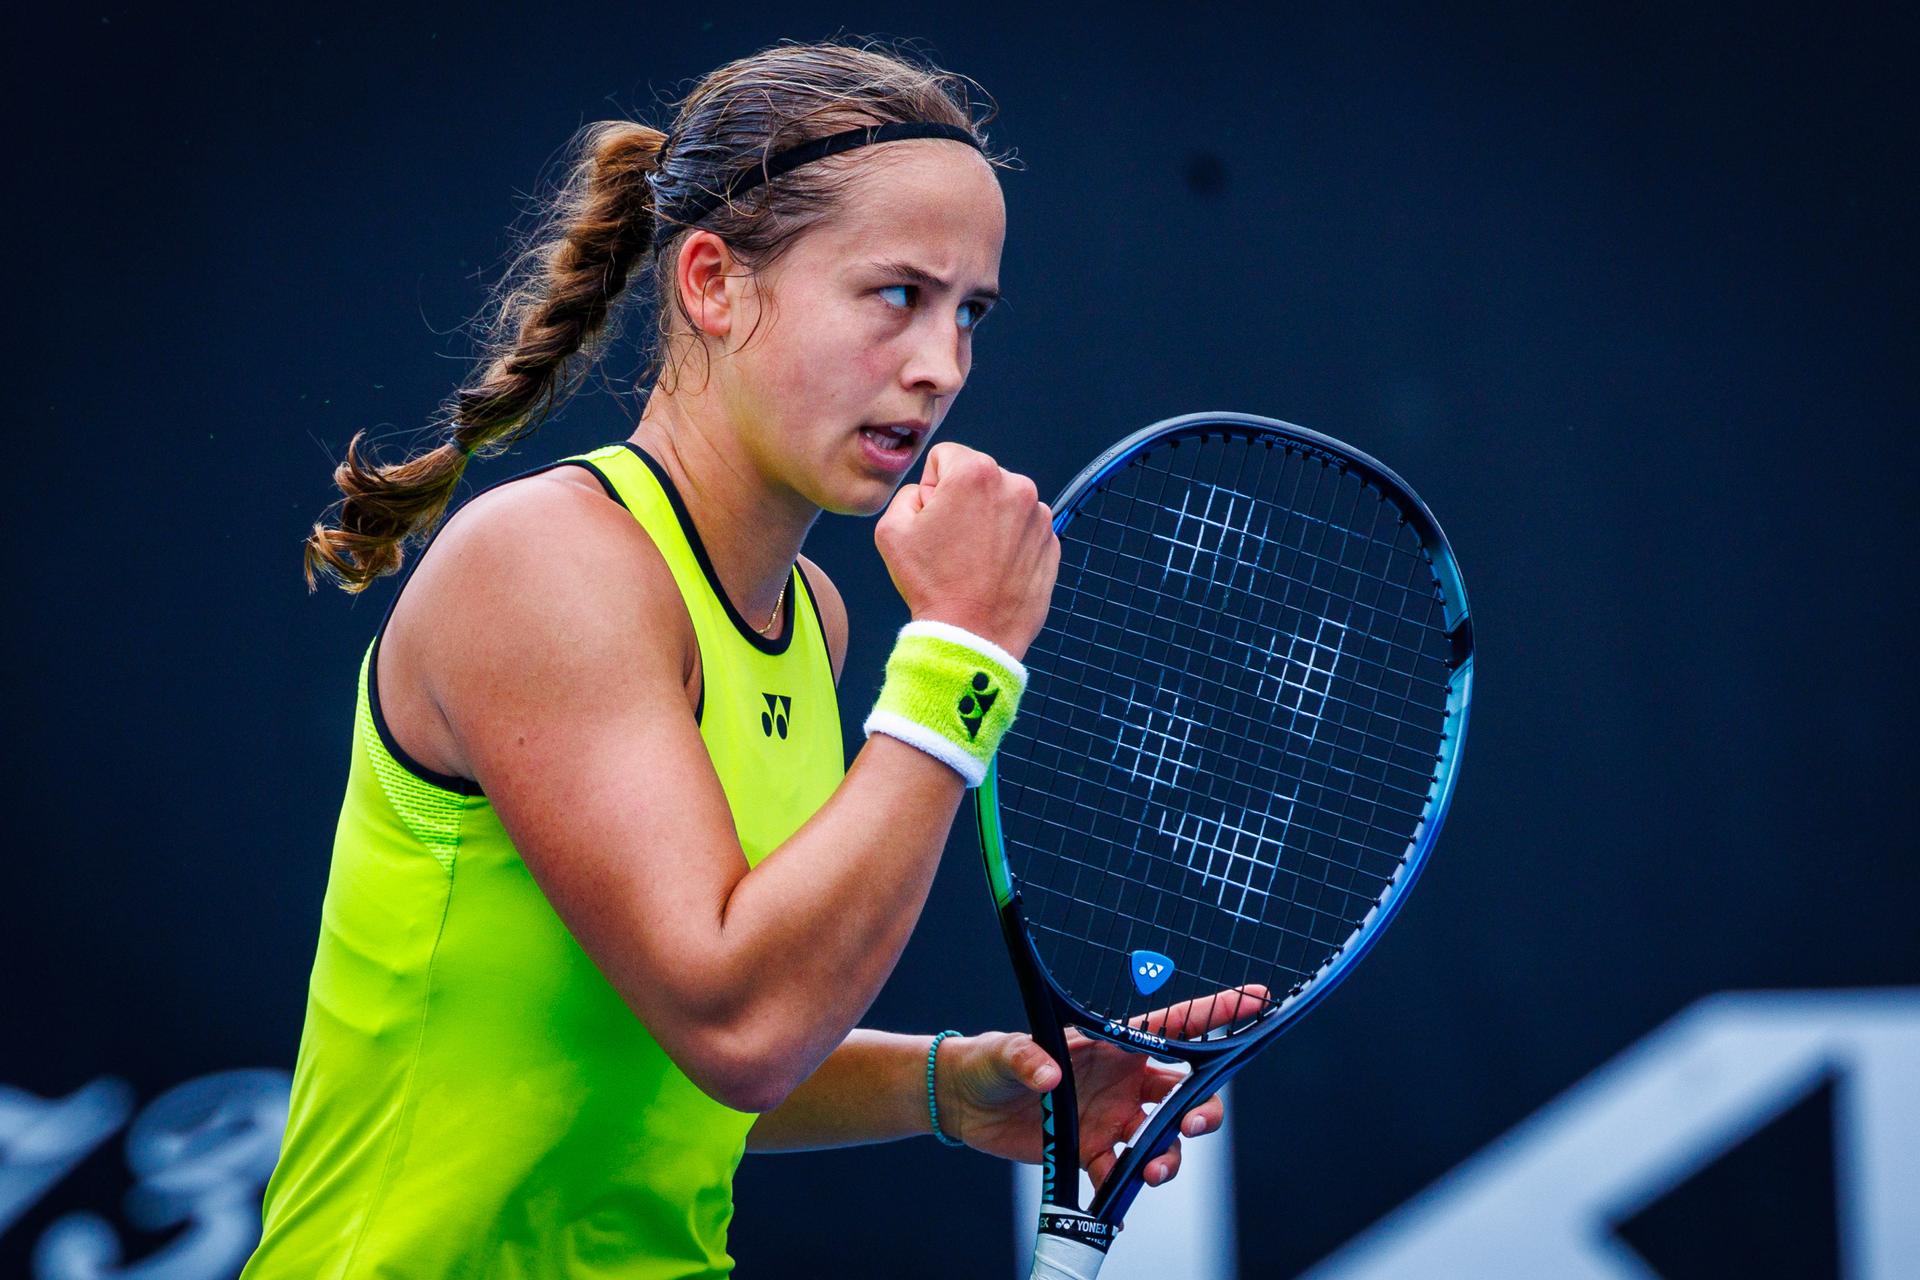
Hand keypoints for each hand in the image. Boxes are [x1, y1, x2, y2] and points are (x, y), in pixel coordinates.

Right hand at [874, 442, 1058, 659]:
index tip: (933, 518)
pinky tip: (993, 569)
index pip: (945, 457)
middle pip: (977, 478)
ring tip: (973, 559)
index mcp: (975, 473)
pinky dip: (1009, 543)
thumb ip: (907, 494)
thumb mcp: (891, 530)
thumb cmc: (933, 585)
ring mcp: (1039, 516)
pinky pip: (1023, 529)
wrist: (972, 635)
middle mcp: (1015, 485)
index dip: (931, 487)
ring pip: (1002, 503)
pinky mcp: (1051, 543)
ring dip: (988, 521)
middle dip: (962, 501)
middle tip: (952, 542)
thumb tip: (927, 493)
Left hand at [934, 986, 1267, 1191]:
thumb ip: (1027, 1056)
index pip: (1173, 1026)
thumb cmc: (990, 1060)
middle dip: (1203, 1109)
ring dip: (1170, 1155)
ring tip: (1155, 1170)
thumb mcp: (1005, 1051)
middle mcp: (1123, 1081)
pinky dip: (1125, 1186)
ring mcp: (1112, 1117)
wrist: (965, 1103)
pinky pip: (1123, 1172)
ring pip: (1163, 1138)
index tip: (1257, 1000)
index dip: (1216, 1012)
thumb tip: (1050, 1074)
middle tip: (1195, 1124)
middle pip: (1185, 1093)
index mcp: (1113, 1044)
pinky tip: (1117, 1194)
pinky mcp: (1092, 1151)